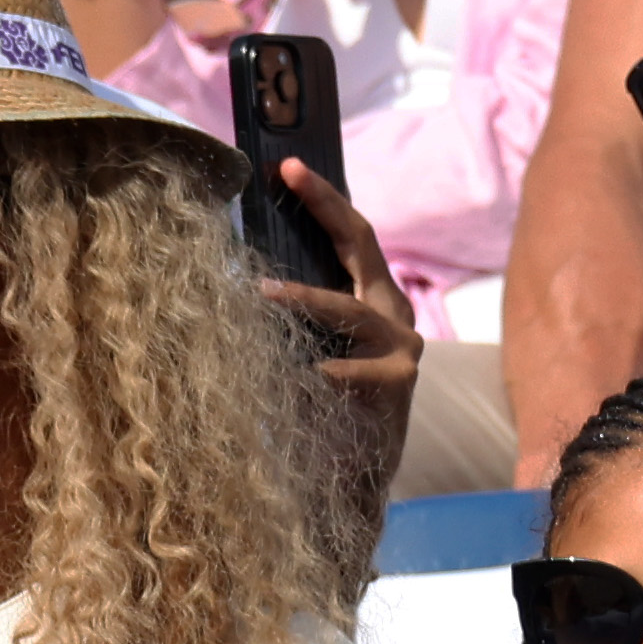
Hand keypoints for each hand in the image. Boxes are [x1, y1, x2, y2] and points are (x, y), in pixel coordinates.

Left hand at [265, 159, 423, 466]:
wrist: (355, 477)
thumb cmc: (327, 406)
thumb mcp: (315, 346)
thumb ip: (298, 312)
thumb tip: (241, 270)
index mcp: (376, 297)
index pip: (353, 236)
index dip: (324, 198)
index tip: (287, 166)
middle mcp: (394, 314)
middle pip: (362, 245)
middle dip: (324, 207)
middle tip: (285, 178)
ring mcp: (400, 348)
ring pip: (348, 311)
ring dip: (303, 300)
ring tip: (264, 292)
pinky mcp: (395, 385)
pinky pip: (346, 370)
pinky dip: (314, 371)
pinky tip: (293, 374)